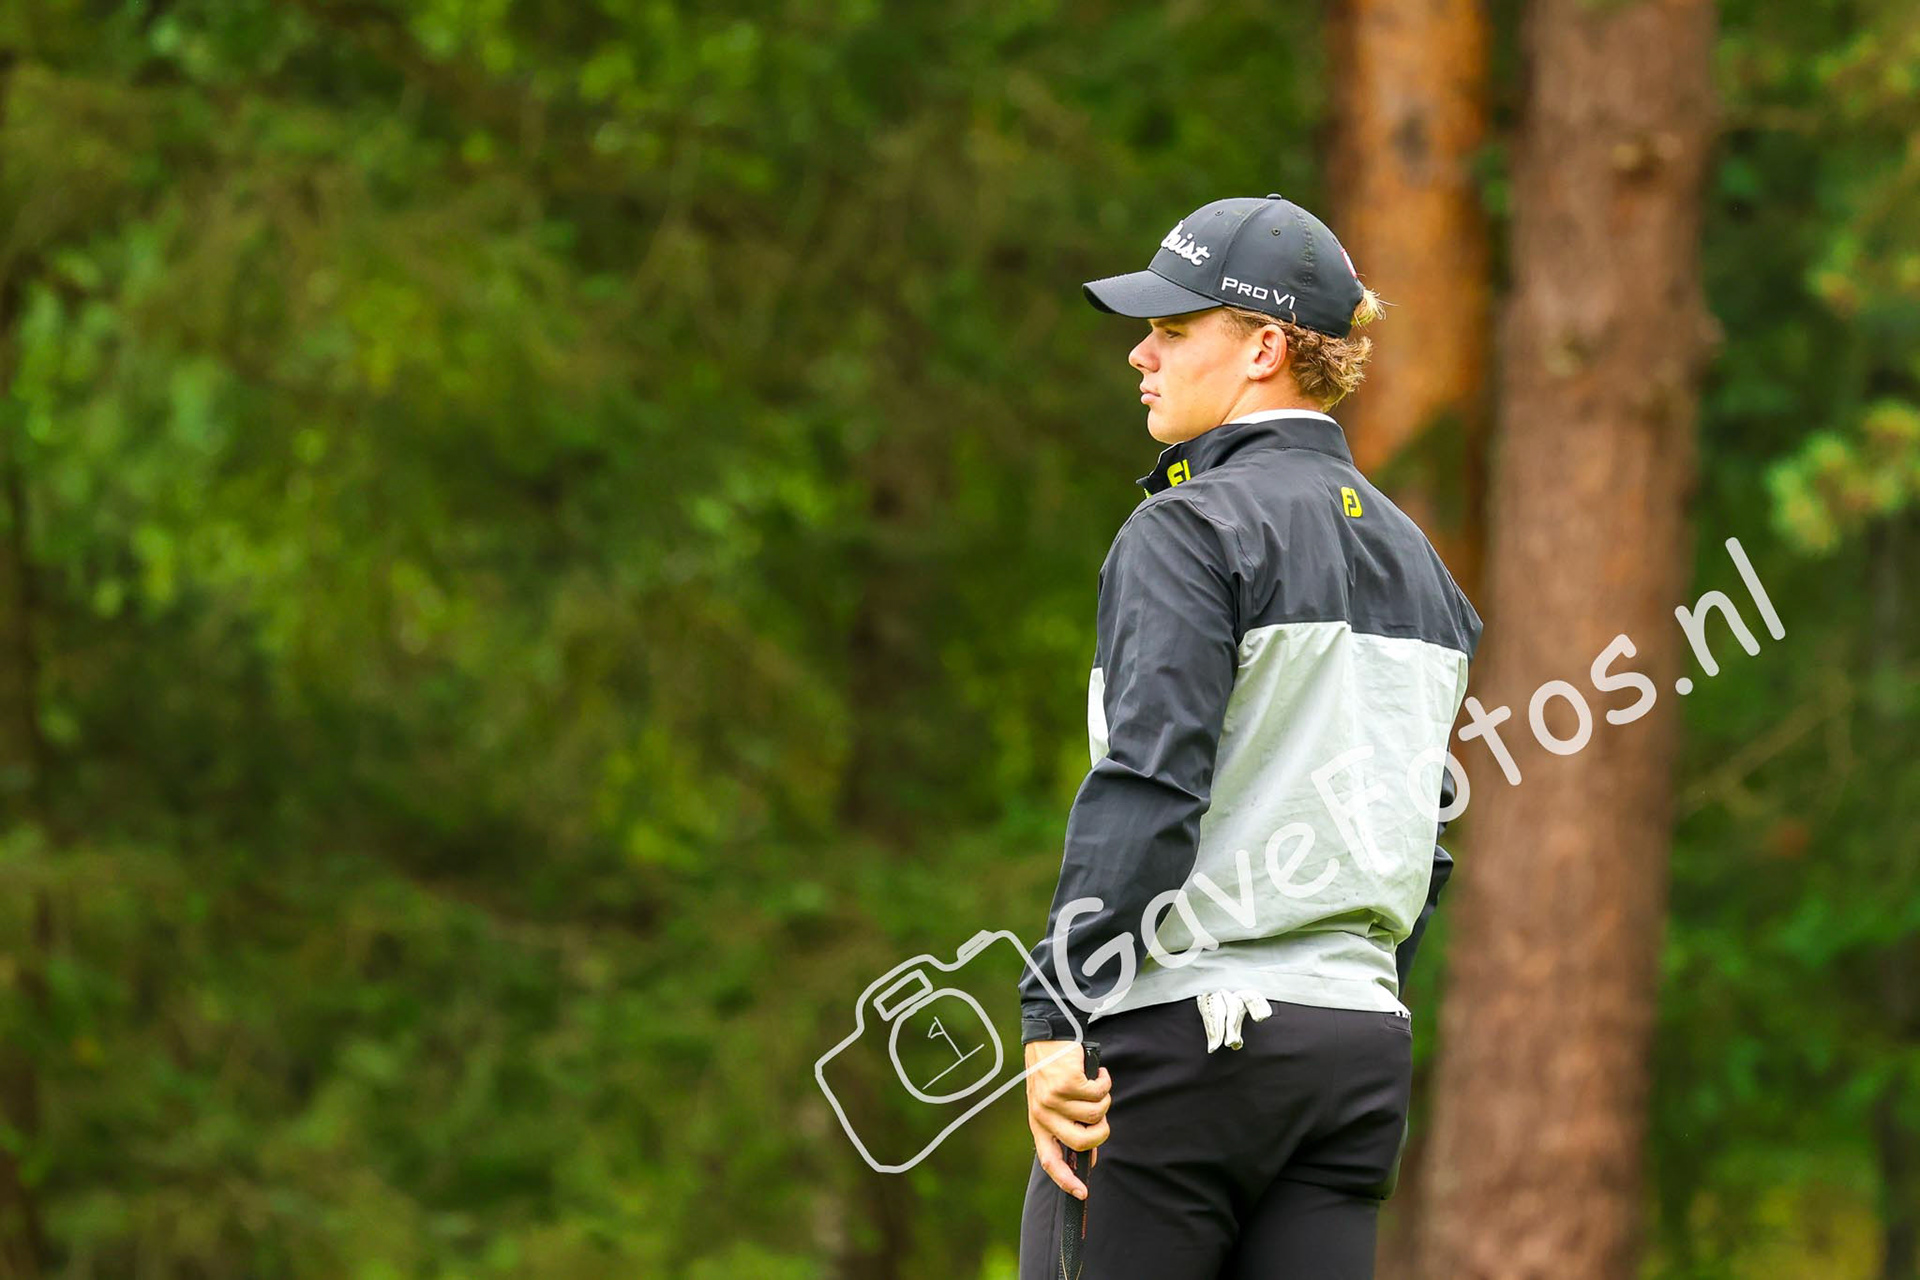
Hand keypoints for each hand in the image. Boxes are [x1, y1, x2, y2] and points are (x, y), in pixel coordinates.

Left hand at [1024, 1040, 1111, 1199]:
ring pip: (1096, 1114)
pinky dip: (1104, 1082)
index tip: (1081, 1193)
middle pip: (1082, 1141)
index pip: (1049, 1160)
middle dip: (1101, 1132)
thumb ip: (1069, 1127)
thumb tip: (1089, 1155)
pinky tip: (1097, 1073)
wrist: (1047, 1038)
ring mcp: (1054, 1099)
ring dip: (1104, 1099)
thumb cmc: (1053, 1072)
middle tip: (1102, 1118)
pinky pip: (1099, 1093)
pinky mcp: (1067, 1082)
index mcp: (1038, 1123)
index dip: (1066, 1180)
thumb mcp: (1053, 1103)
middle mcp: (1044, 1114)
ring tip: (1096, 1085)